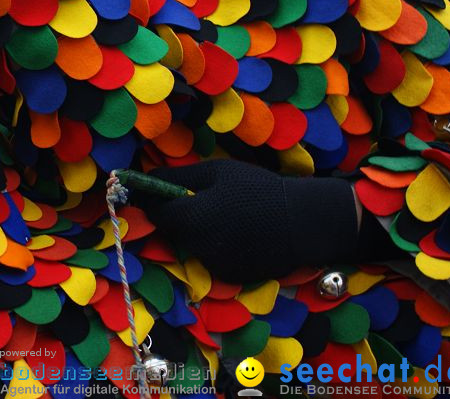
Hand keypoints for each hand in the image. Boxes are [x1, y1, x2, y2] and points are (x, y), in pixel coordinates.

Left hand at [131, 160, 358, 281]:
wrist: (304, 222)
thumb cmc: (259, 189)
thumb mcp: (218, 172)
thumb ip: (177, 177)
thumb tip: (144, 180)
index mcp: (193, 218)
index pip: (155, 214)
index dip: (152, 203)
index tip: (156, 194)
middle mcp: (198, 247)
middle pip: (172, 231)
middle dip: (179, 217)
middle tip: (205, 202)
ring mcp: (214, 266)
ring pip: (192, 246)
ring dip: (199, 233)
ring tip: (228, 217)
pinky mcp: (229, 277)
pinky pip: (211, 260)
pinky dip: (217, 248)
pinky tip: (240, 235)